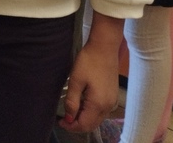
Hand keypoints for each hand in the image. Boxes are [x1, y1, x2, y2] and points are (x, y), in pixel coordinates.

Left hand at [59, 11, 122, 132]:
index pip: (84, 124)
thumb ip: (72, 101)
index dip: (71, 126)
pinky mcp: (112, 96)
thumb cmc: (89, 61)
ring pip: (97, 119)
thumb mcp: (76, 80)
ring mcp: (112, 101)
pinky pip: (101, 111)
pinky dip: (91, 112)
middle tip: (64, 118)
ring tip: (71, 110)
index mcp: (98, 104)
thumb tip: (69, 118)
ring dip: (84, 119)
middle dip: (77, 124)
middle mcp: (108, 107)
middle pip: (92, 124)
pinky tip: (82, 104)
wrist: (104, 47)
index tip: (60, 122)